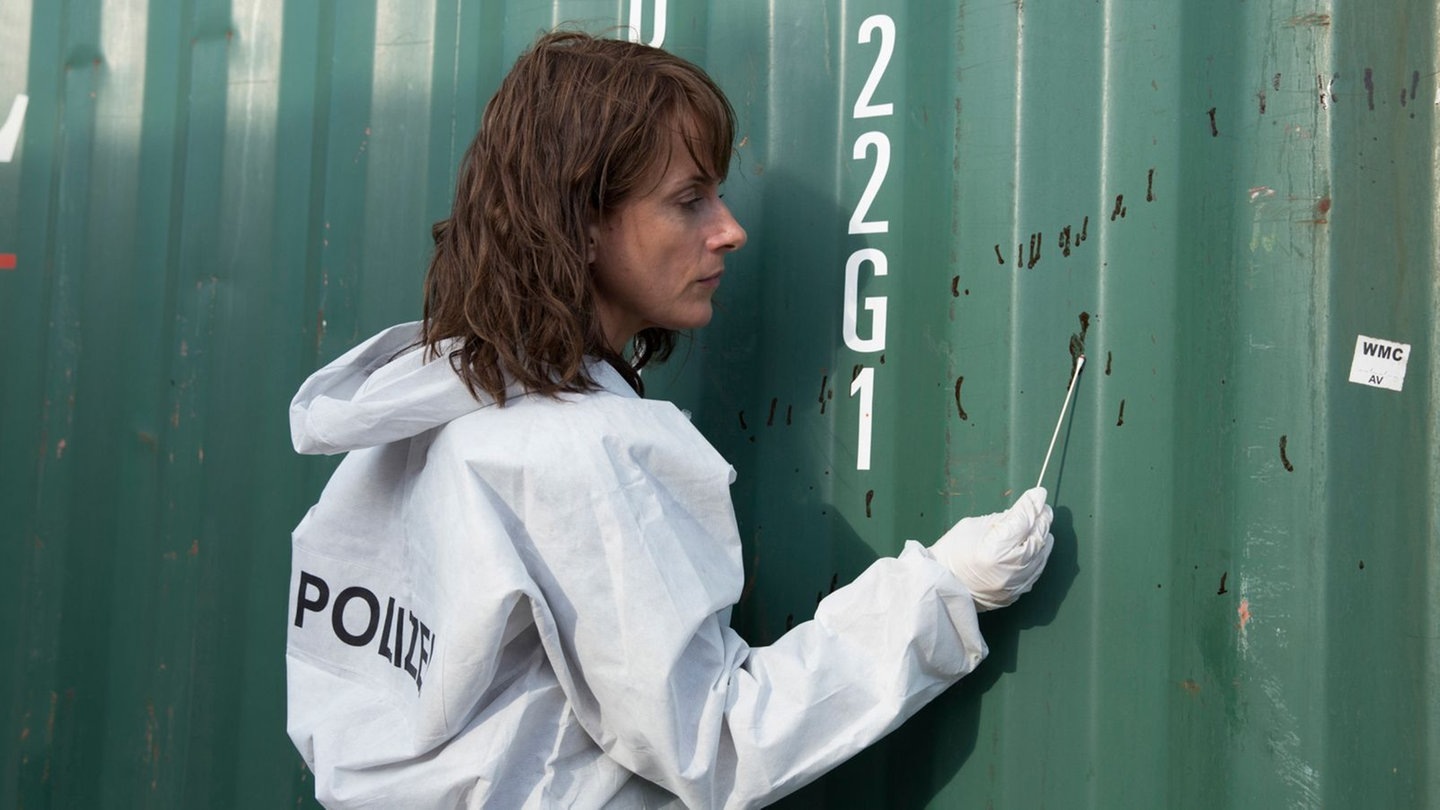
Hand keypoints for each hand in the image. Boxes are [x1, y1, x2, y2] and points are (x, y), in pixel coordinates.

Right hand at [929, 487, 1053, 610]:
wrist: (943, 588)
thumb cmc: (951, 554)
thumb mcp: (971, 527)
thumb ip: (1000, 521)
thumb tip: (1022, 512)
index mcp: (994, 550)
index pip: (1021, 521)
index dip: (1031, 505)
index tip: (1039, 493)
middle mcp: (1010, 570)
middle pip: (1036, 537)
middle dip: (1040, 518)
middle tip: (1042, 506)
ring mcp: (1016, 585)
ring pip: (1040, 554)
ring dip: (1042, 535)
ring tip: (1040, 523)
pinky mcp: (1017, 593)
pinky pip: (1035, 569)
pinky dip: (1038, 554)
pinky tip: (1037, 544)